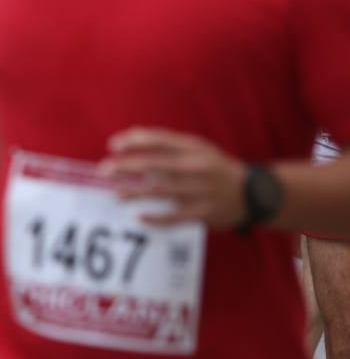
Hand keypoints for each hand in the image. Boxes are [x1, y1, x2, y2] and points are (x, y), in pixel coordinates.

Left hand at [100, 126, 246, 227]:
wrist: (254, 193)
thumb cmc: (215, 168)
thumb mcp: (198, 149)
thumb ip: (169, 146)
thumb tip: (130, 145)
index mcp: (194, 148)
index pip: (159, 139)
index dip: (134, 140)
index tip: (113, 144)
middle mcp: (196, 167)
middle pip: (155, 164)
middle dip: (126, 166)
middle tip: (104, 170)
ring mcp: (200, 191)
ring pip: (161, 191)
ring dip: (135, 192)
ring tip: (115, 194)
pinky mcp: (204, 212)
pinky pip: (175, 217)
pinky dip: (157, 218)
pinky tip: (139, 216)